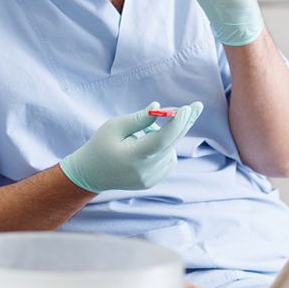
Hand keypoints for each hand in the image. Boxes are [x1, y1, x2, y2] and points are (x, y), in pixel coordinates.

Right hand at [59, 102, 202, 192]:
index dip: (176, 124)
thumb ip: (139, 118)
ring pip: (170, 150)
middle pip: (172, 144)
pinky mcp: (153, 181)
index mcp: (133, 156)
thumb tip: (160, 108)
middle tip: (197, 106)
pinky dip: (164, 148)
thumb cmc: (100, 145)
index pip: (161, 140)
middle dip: (185, 123)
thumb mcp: (114, 126)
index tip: (188, 109)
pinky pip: (168, 159)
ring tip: (143, 134)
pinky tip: (147, 145)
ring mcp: (150, 178)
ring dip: (166, 136)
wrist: (90, 174)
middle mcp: (145, 171)